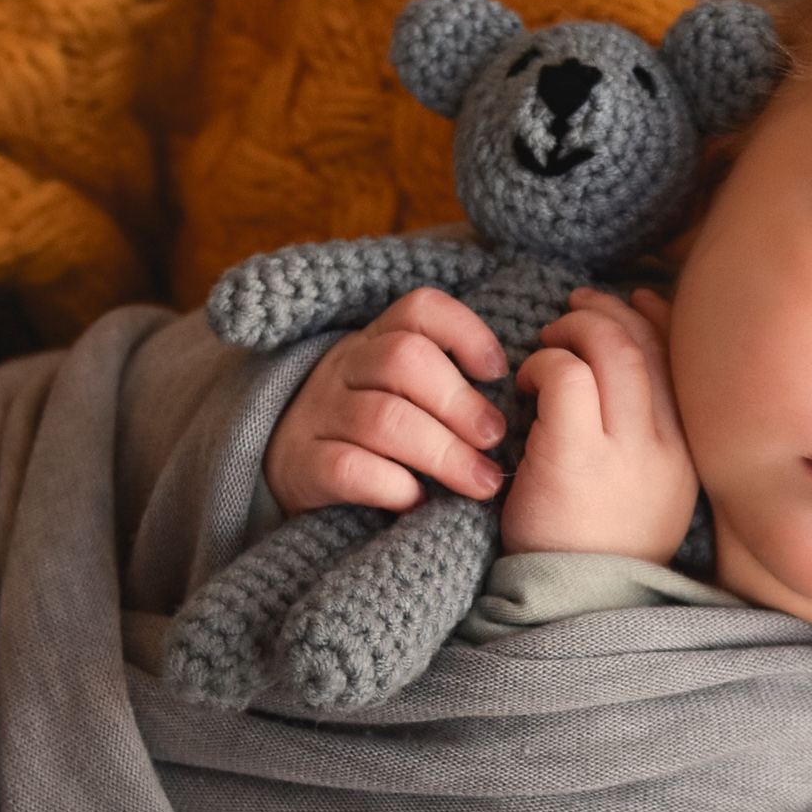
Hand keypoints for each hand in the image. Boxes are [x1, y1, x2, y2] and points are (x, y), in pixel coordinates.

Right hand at [264, 288, 510, 513]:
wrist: (289, 474)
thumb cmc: (374, 437)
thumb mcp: (406, 395)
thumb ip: (449, 386)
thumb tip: (522, 401)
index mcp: (376, 341)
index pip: (420, 309)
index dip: (466, 332)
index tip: (498, 372)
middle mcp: (344, 367)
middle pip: (405, 360)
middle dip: (460, 403)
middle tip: (495, 441)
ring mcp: (319, 415)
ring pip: (383, 418)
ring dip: (444, 452)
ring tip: (481, 482)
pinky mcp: (302, 465)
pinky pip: (350, 467)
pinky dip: (395, 485)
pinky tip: (420, 502)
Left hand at [504, 288, 698, 563]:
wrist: (574, 610)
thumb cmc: (594, 550)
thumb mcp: (644, 493)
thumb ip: (644, 438)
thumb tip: (625, 370)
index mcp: (689, 454)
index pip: (684, 359)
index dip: (655, 317)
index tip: (630, 301)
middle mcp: (670, 447)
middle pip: (649, 343)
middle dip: (608, 312)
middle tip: (572, 310)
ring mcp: (628, 452)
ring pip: (612, 348)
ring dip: (573, 331)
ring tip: (544, 347)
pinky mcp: (577, 458)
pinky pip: (566, 376)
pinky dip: (543, 365)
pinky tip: (524, 386)